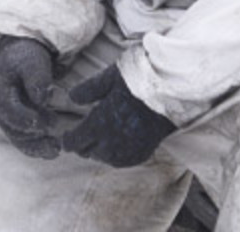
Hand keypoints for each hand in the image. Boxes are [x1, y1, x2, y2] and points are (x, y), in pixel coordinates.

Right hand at [0, 36, 60, 158]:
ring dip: (35, 146)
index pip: (10, 110)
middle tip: (56, 143)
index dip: (28, 120)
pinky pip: (20, 137)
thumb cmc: (26, 57)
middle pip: (11, 128)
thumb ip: (37, 79)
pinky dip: (34, 146)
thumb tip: (43, 100)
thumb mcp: (33, 62)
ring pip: (15, 137)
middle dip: (34, 139)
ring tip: (55, 150)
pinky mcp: (10, 120)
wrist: (18, 54)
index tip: (50, 125)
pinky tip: (50, 150)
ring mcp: (0, 114)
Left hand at [61, 65, 175, 167]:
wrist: (173, 92)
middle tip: (82, 133)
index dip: (67, 139)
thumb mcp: (109, 77)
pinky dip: (116, 154)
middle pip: (88, 152)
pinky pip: (123, 160)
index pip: (75, 142)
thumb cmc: (140, 79)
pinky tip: (118, 143)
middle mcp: (111, 143)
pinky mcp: (143, 153)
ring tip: (101, 137)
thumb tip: (71, 97)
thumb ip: (88, 90)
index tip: (65, 136)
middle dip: (83, 144)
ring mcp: (128, 151)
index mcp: (99, 125)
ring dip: (99, 150)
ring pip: (105, 158)